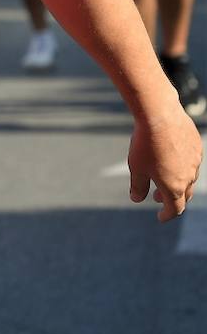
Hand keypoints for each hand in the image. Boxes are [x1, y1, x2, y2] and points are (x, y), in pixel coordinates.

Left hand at [128, 105, 202, 221]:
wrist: (160, 115)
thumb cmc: (145, 144)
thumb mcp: (136, 168)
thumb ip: (138, 186)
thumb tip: (137, 199)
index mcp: (174, 187)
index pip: (175, 209)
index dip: (167, 215)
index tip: (160, 217)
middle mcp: (189, 176)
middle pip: (184, 195)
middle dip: (172, 199)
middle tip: (158, 198)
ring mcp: (195, 161)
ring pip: (189, 178)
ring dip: (177, 182)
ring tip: (162, 178)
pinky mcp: (196, 146)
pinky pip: (191, 161)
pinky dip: (181, 166)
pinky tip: (170, 158)